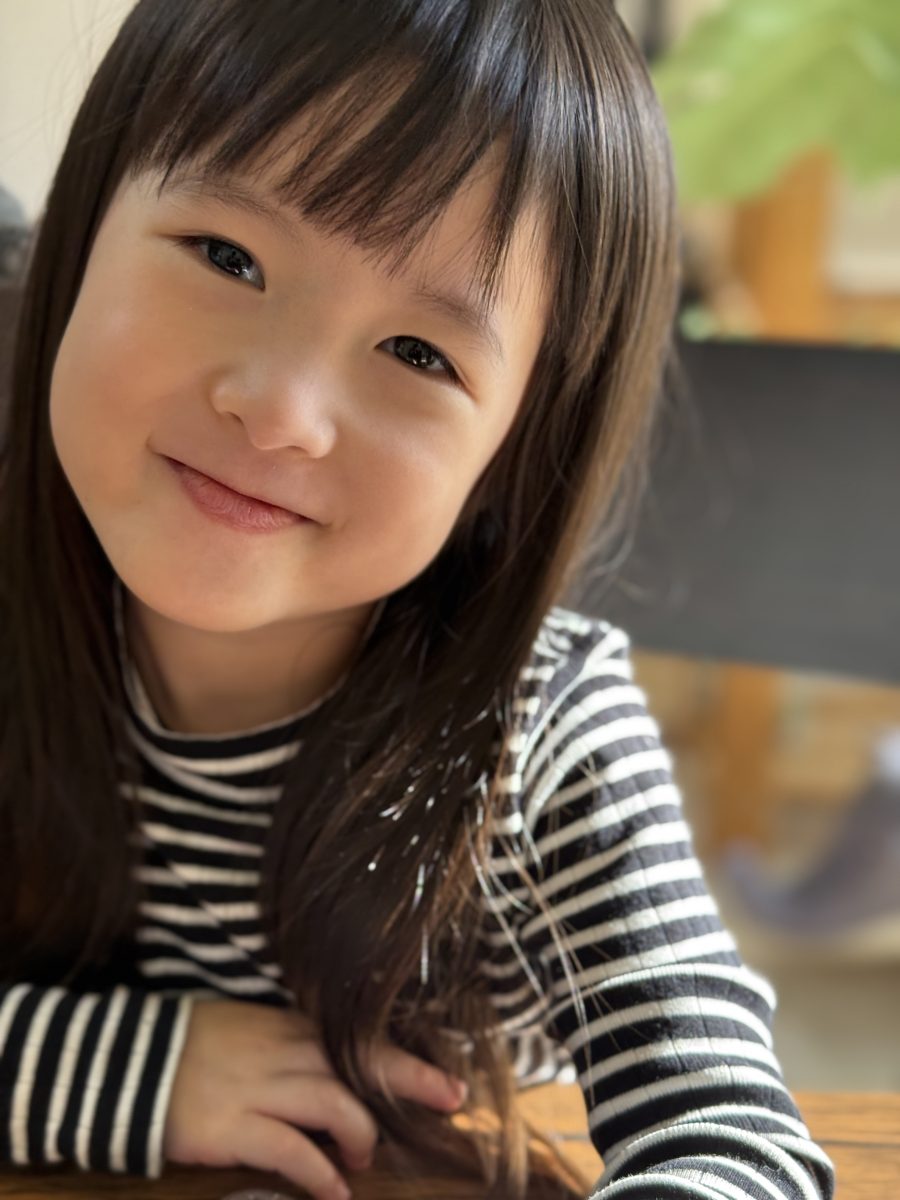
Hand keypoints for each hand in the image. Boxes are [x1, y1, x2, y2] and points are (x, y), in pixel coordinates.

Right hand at [163, 998, 467, 1199]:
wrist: (130, 1060)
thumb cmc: (193, 1045)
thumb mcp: (250, 1029)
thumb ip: (291, 1044)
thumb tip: (333, 1067)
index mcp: (289, 1026)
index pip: (359, 1039)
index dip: (404, 1056)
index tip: (445, 1072)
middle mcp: (284, 1050)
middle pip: (361, 1061)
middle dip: (411, 1078)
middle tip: (452, 1098)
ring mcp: (261, 1086)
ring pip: (335, 1101)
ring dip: (361, 1132)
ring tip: (366, 1159)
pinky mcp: (235, 1126)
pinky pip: (291, 1150)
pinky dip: (319, 1173)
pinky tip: (334, 1193)